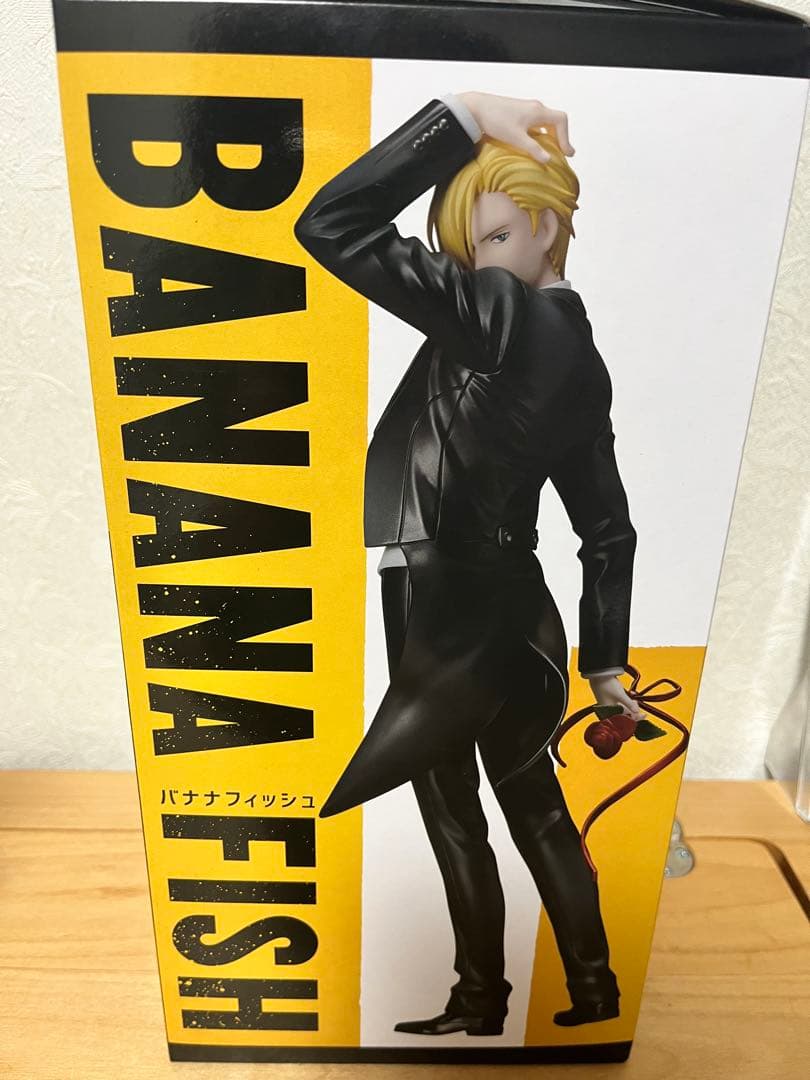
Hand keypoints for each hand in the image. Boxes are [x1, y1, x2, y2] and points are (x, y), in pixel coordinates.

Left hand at [456, 91, 573, 163]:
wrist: (476, 108)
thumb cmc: (495, 120)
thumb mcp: (515, 138)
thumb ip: (533, 149)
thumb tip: (548, 160)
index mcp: (538, 111)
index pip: (562, 121)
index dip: (566, 137)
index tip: (566, 153)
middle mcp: (535, 107)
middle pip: (556, 121)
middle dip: (560, 137)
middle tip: (562, 153)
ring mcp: (527, 108)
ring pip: (546, 121)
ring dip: (551, 135)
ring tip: (550, 150)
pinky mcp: (518, 112)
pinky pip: (536, 122)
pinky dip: (541, 133)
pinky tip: (534, 144)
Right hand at [588, 674, 646, 723]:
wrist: (599, 673)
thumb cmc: (607, 685)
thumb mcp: (621, 695)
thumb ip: (630, 704)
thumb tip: (637, 712)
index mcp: (608, 712)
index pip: (624, 719)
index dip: (634, 718)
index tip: (643, 715)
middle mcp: (607, 710)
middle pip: (623, 714)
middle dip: (632, 710)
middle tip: (638, 704)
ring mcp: (607, 704)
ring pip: (622, 708)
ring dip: (629, 704)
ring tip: (634, 699)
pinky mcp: (608, 698)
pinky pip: (619, 702)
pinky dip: (625, 700)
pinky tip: (630, 694)